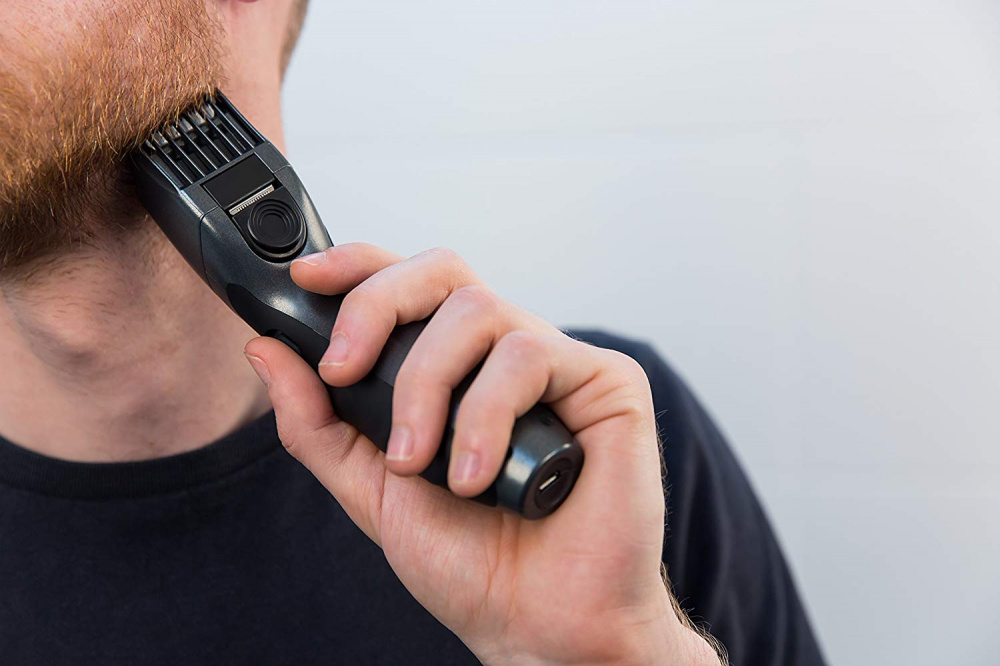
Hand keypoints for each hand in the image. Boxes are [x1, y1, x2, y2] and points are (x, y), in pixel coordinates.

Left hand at [244, 244, 719, 664]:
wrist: (541, 624)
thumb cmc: (471, 559)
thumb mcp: (371, 489)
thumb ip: (319, 423)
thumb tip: (268, 350)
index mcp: (456, 367)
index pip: (408, 285)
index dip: (359, 266)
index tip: (306, 279)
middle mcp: (503, 353)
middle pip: (441, 270)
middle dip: (378, 305)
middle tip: (346, 370)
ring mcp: (557, 363)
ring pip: (477, 310)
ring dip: (427, 386)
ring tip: (419, 464)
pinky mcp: (606, 381)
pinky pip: (529, 355)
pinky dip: (485, 414)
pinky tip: (478, 476)